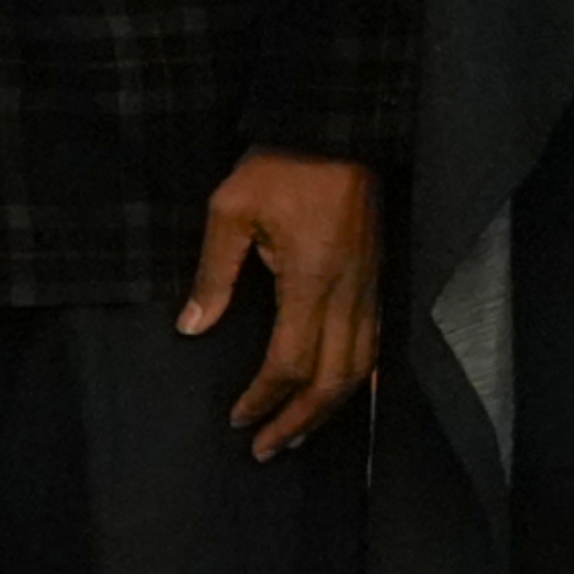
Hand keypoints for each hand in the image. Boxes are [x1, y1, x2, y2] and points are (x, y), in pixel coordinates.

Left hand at [181, 148, 380, 457]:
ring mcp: (371, 288)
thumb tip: (192, 327)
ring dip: (329, 409)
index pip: (290, 361)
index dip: (264, 398)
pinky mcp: (380, 278)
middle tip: (266, 449)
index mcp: (310, 280)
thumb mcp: (230, 210)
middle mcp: (349, 293)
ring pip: (361, 369)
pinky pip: (376, 346)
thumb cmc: (279, 165)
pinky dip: (358, 381)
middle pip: (333, 380)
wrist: (338, 124)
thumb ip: (213, 273)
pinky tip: (342, 396)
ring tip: (297, 434)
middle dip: (298, 421)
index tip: (238, 419)